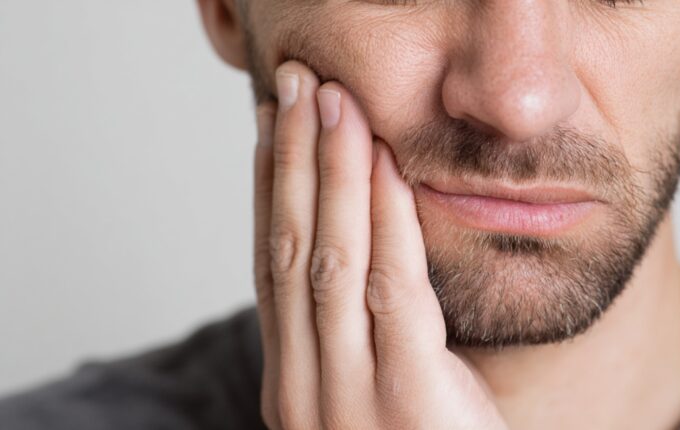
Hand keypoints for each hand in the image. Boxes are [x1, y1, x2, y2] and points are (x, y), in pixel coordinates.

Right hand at [253, 60, 506, 429]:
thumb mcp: (371, 390)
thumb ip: (352, 332)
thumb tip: (353, 245)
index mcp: (292, 381)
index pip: (270, 265)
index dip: (269, 189)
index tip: (272, 126)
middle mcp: (303, 388)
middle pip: (289, 250)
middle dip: (291, 161)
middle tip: (292, 87)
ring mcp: (347, 399)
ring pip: (328, 260)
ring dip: (330, 174)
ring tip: (331, 104)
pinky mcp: (407, 400)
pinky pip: (390, 290)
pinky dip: (385, 219)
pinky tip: (384, 165)